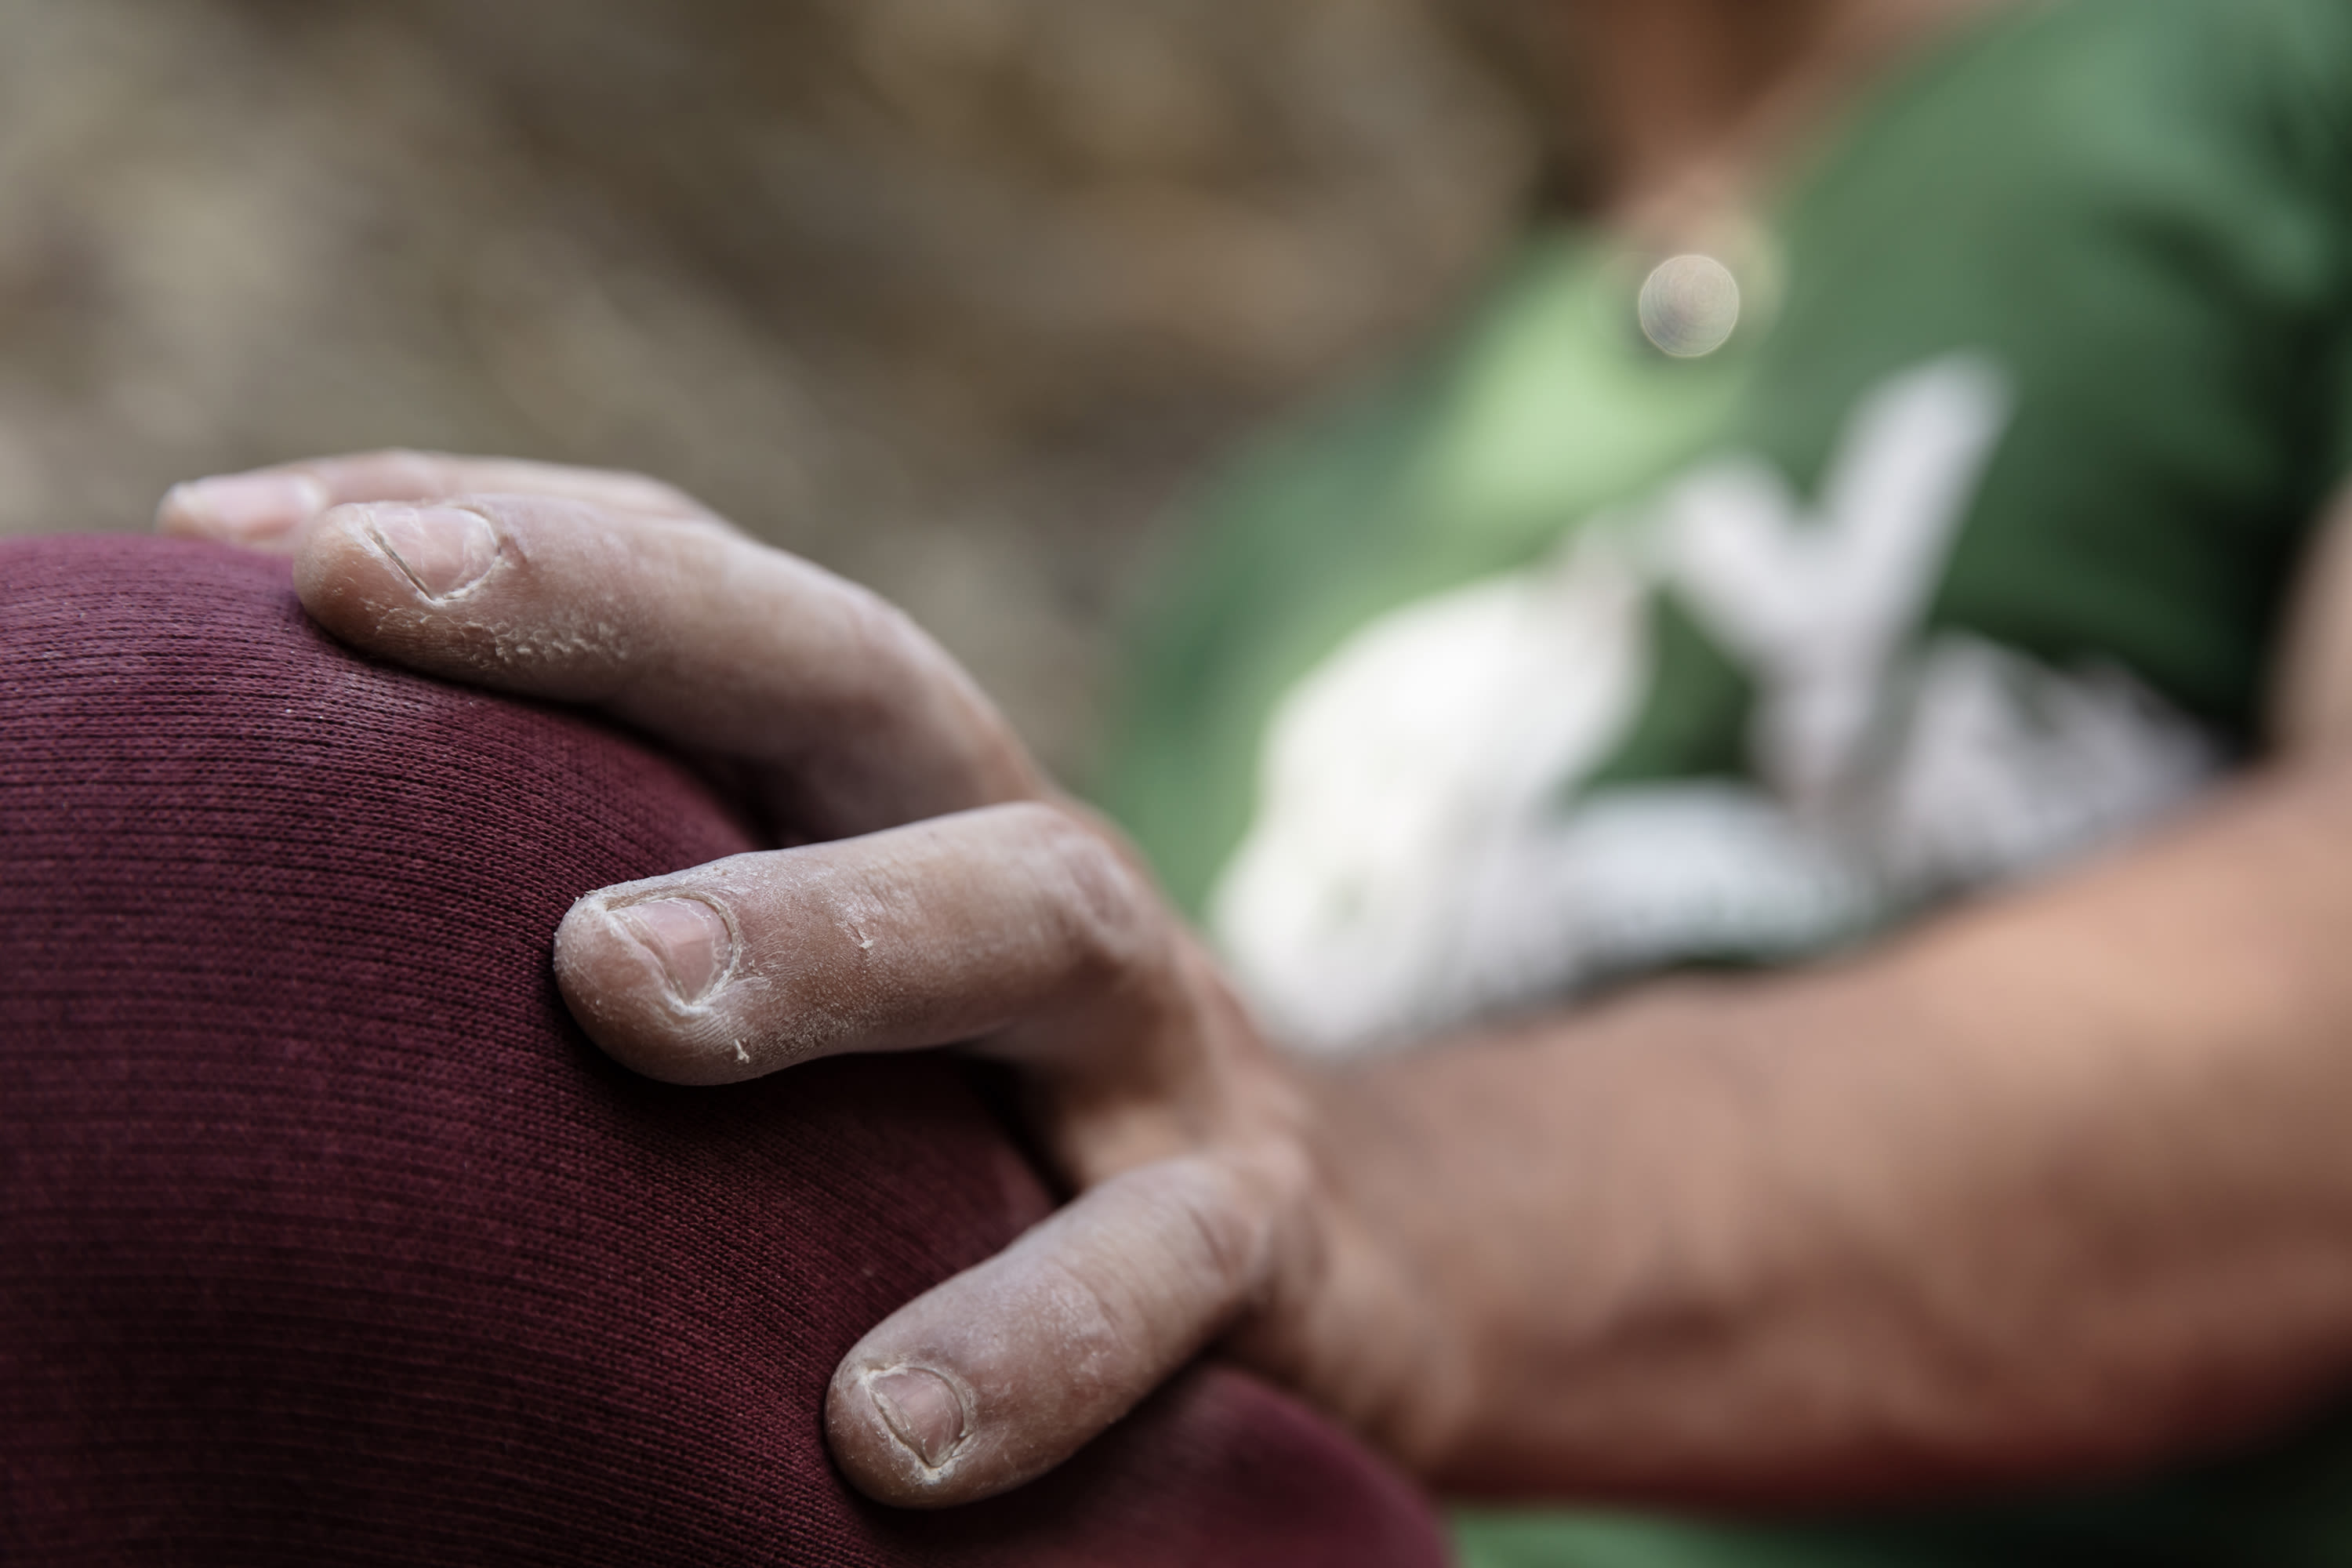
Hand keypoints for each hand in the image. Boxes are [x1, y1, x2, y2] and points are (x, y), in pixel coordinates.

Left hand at [158, 454, 1456, 1506]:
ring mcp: (1151, 1034)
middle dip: (626, 618)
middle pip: (858, 680)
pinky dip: (1036, 1332)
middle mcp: (1020, 860)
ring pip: (1033, 919)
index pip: (710, 600)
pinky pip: (1161, 1264)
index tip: (235, 532)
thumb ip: (637, 898)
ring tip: (619, 991)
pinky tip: (880, 1432)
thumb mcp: (836, 971)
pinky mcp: (1249, 1227)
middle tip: (363, 602)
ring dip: (831, 933)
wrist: (1310, 1243)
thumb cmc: (976, 1109)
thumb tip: (285, 893)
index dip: (501, 540)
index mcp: (899, 795)